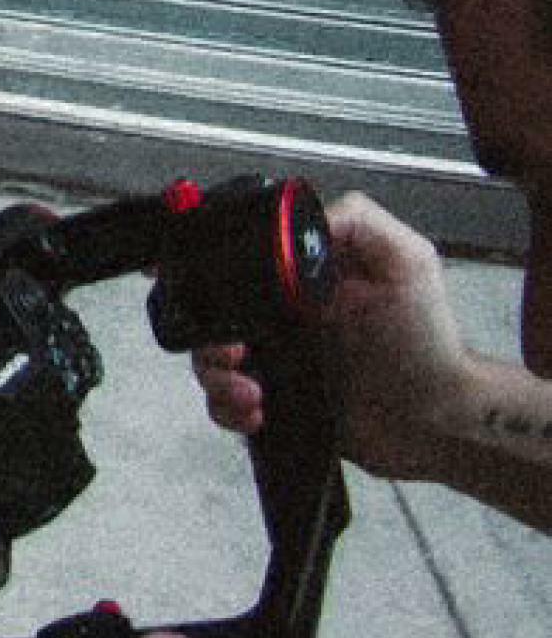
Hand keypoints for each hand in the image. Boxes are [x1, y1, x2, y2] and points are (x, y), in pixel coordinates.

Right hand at [195, 190, 468, 482]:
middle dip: (209, 333)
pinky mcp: (272, 400)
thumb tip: (292, 215)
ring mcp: (273, 357)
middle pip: (210, 310)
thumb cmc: (427, 344)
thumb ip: (358, 222)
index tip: (202, 285)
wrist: (436, 421)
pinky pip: (223, 402)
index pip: (236, 260)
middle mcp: (281, 312)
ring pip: (208, 358)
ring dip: (216, 375)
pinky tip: (257, 412)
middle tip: (236, 352)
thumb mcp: (406, 262)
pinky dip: (227, 408)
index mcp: (303, 275)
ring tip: (251, 392)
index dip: (210, 270)